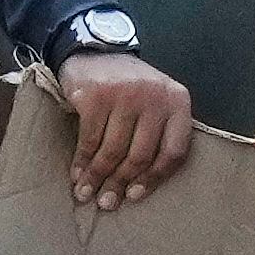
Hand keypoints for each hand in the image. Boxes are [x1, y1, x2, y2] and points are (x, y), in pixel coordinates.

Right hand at [54, 50, 191, 209]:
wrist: (95, 51)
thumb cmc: (129, 88)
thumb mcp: (156, 103)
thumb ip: (158, 134)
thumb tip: (138, 186)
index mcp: (177, 100)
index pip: (174, 150)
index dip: (154, 178)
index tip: (135, 195)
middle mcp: (155, 96)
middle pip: (140, 154)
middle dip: (120, 183)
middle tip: (107, 203)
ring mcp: (125, 94)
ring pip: (113, 150)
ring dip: (97, 177)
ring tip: (86, 193)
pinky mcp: (96, 95)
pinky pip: (90, 139)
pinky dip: (82, 161)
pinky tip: (76, 174)